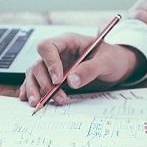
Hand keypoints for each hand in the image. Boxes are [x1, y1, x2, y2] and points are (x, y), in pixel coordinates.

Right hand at [19, 33, 144, 106]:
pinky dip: (31, 91)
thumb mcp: (106, 61)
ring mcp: (54, 65)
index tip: (58, 80)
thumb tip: (71, 81)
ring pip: (34, 74)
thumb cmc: (113, 58)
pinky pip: (37, 82)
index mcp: (68, 42)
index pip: (48, 47)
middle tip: (58, 98)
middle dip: (45, 83)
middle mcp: (58, 53)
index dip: (50, 63)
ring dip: (35, 89)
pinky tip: (29, 99)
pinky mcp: (54, 77)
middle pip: (39, 64)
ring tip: (39, 104)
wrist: (117, 67)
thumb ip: (89, 69)